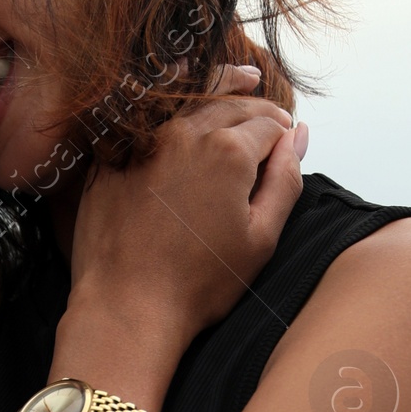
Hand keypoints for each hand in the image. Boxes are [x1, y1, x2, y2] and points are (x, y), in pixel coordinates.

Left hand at [67, 64, 307, 384]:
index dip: (282, 132)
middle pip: (231, 106)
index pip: (269, 124)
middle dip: (255, 111)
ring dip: (216, 104)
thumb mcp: (261, 239)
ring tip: (232, 110)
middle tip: (268, 123)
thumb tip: (299, 135)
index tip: (286, 140)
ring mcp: (143, 141)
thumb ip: (286, 181)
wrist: (126, 307)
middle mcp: (185, 133)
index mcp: (229, 151)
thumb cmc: (198, 285)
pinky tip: (180, 125)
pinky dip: (169, 115)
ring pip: (189, 106)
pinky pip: (145, 120)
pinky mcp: (111, 156)